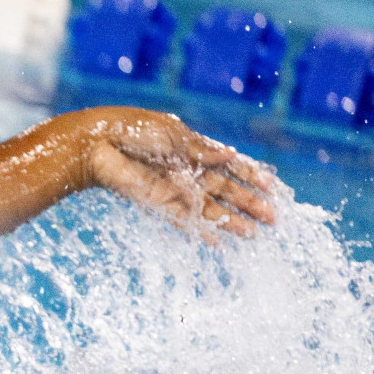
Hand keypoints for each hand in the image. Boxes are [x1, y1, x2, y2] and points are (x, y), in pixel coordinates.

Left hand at [79, 107, 275, 240]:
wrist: (99, 143)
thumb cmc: (136, 130)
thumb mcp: (174, 135)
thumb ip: (202, 150)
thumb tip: (232, 155)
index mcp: (195, 150)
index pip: (230, 165)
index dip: (252, 176)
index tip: (273, 189)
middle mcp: (188, 172)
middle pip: (226, 192)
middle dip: (250, 204)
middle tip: (274, 220)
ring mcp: (175, 190)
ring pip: (211, 210)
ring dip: (233, 222)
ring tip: (254, 235)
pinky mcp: (159, 204)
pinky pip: (185, 222)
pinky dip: (202, 232)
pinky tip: (219, 243)